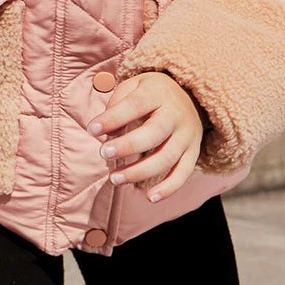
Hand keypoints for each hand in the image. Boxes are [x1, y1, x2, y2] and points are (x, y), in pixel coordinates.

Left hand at [91, 71, 204, 202]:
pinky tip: (150, 198)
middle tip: (103, 153)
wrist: (190, 97)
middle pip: (154, 133)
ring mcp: (187, 136)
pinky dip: (169, 188)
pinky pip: (183, 173)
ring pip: (167, 158)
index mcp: (158, 94)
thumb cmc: (151, 95)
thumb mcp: (134, 86)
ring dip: (140, 172)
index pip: (135, 105)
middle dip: (127, 146)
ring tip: (115, 178)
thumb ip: (117, 105)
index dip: (113, 118)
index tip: (91, 129)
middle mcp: (175, 115)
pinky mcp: (193, 153)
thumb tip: (105, 132)